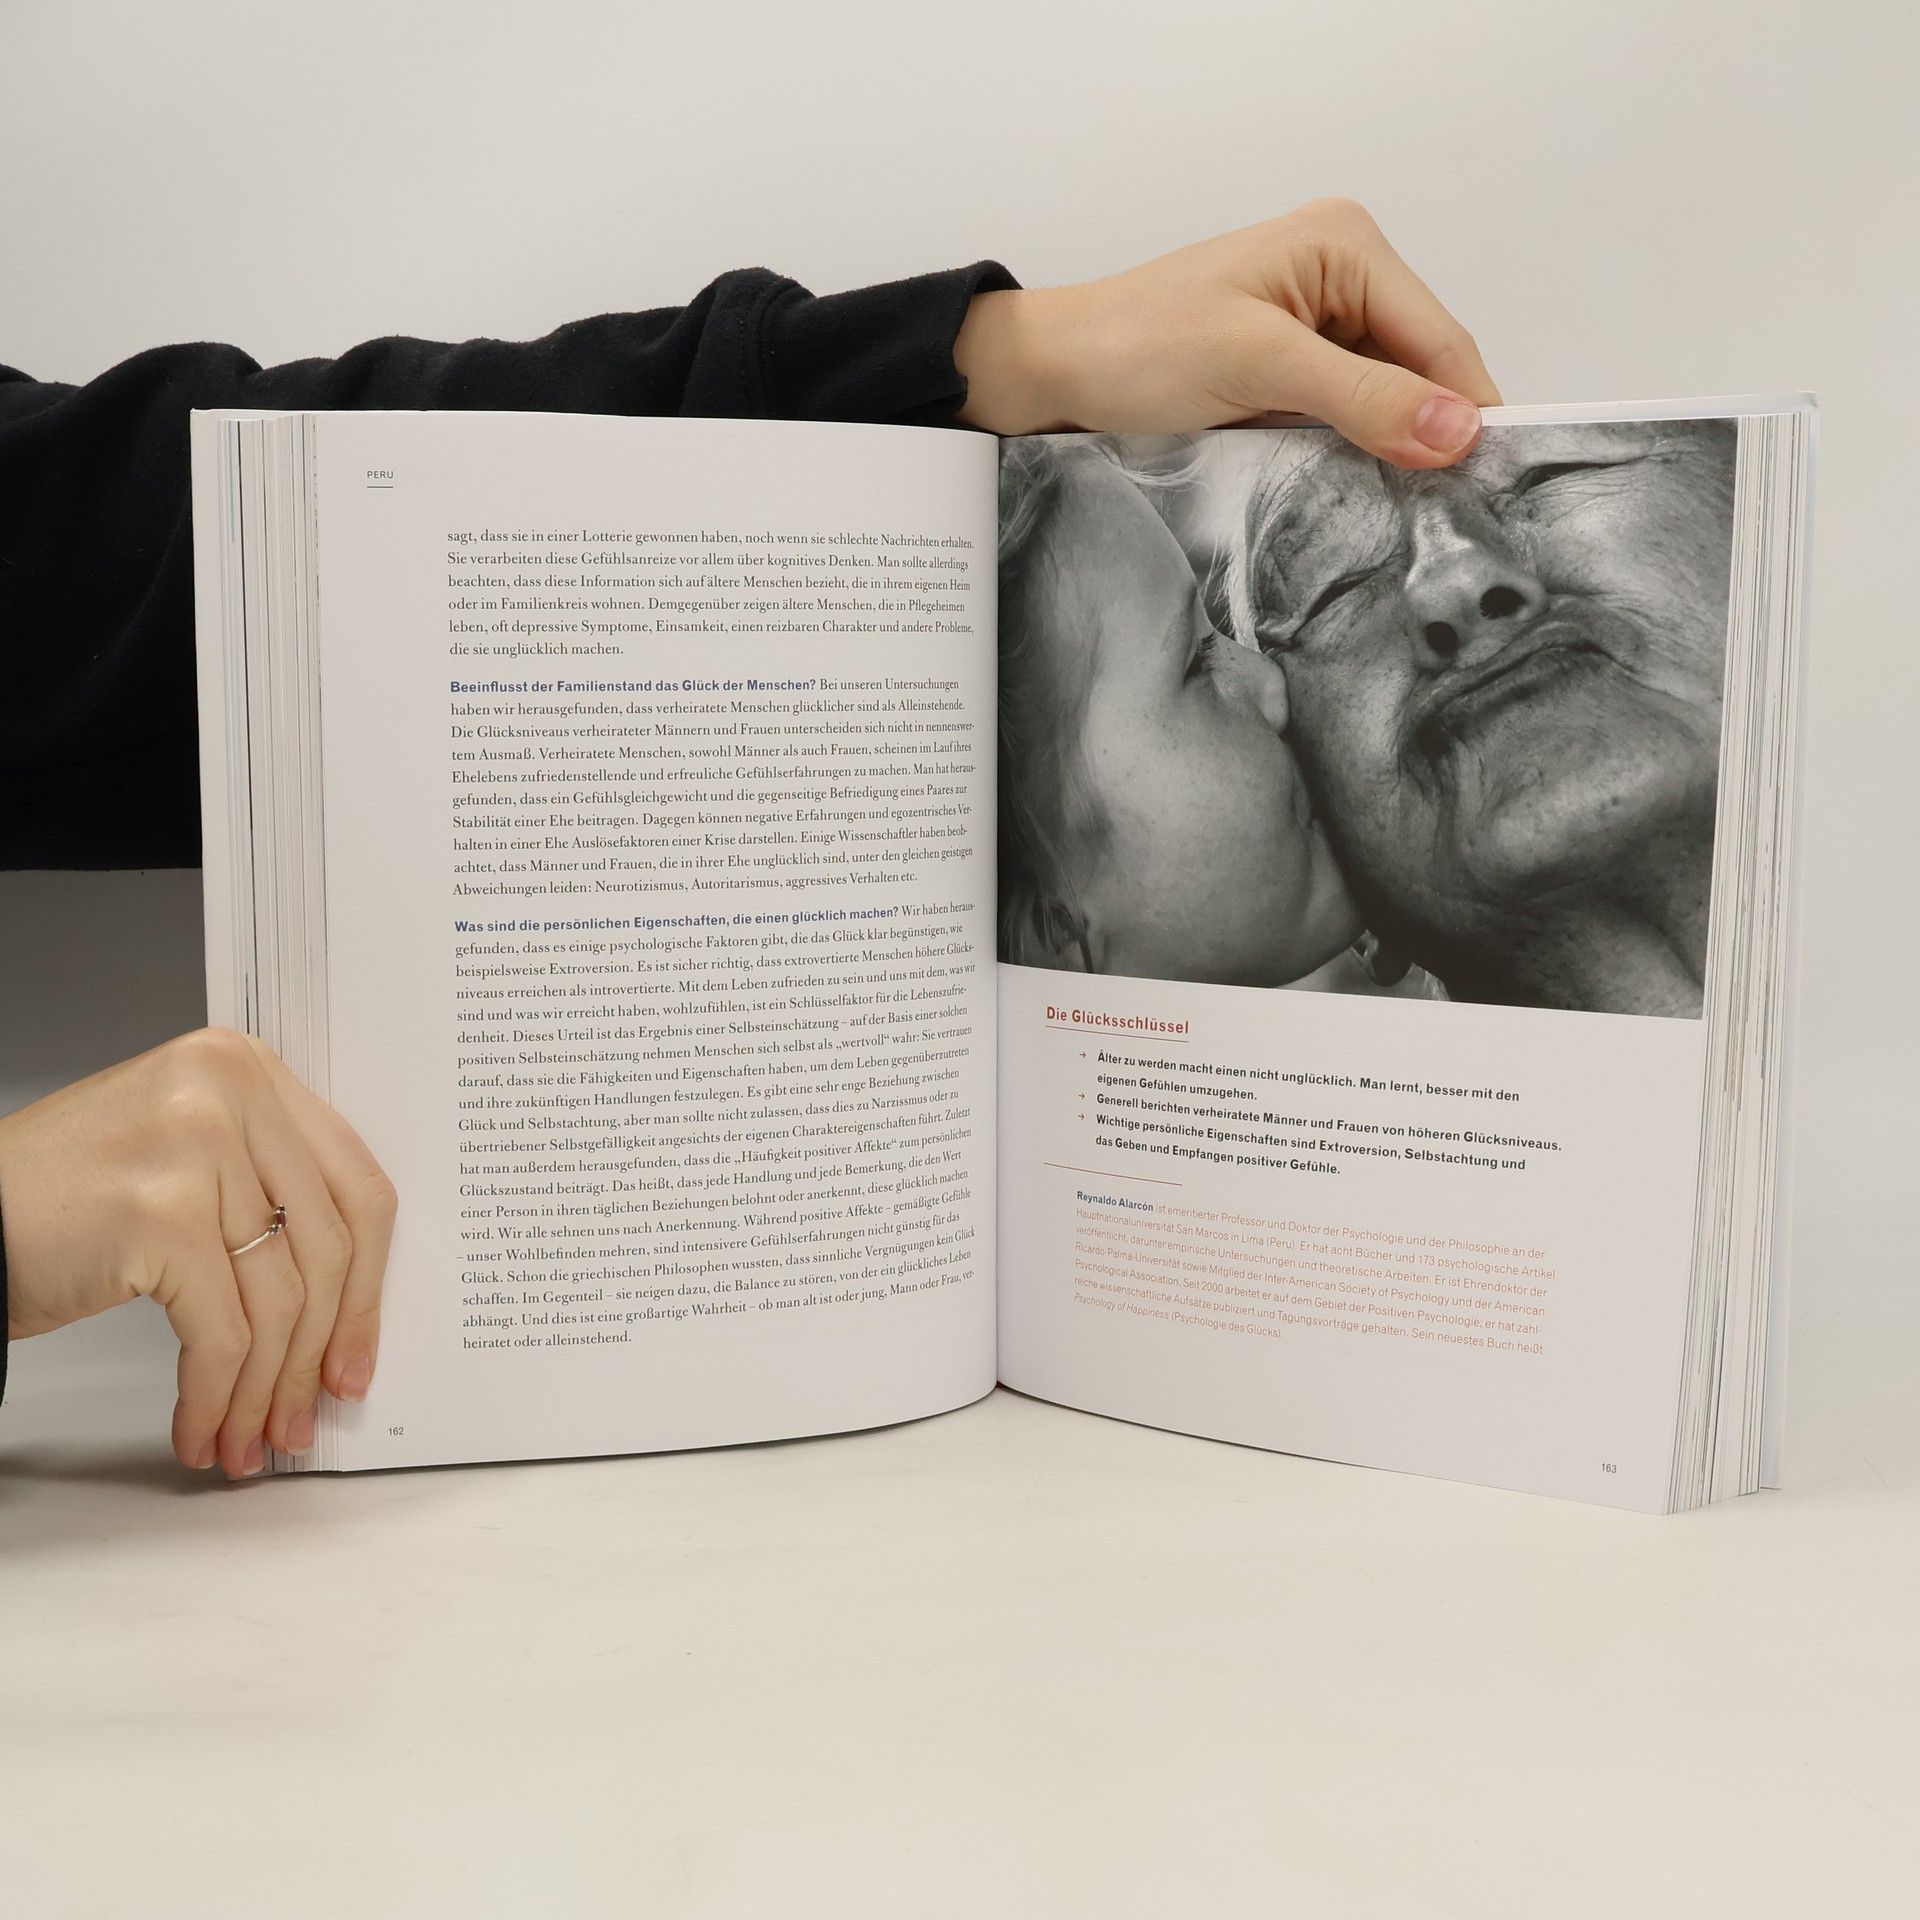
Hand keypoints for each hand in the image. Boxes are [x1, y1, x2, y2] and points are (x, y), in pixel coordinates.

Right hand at [0, 1028, 394, 1476]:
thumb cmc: (60, 1198)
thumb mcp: (186, 1160)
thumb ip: (267, 1196)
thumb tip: (345, 1307)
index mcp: (249, 1069)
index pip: (356, 1187)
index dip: (368, 1285)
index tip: (356, 1354)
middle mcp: (231, 1091)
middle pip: (327, 1248)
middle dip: (319, 1351)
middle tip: (310, 1414)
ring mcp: (197, 1148)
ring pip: (278, 1300)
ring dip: (266, 1389)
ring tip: (250, 1438)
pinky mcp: (161, 1214)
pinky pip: (221, 1333)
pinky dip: (217, 1395)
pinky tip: (203, 1429)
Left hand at [955, 198, 1501, 464]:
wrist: (1054, 373)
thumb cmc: (1138, 347)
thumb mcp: (1259, 366)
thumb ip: (1363, 398)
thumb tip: (1460, 431)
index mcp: (1347, 244)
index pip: (1442, 339)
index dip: (1470, 414)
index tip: (1493, 489)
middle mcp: (1343, 276)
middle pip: (1422, 372)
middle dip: (1431, 436)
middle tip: (1449, 520)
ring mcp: (1317, 326)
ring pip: (1388, 403)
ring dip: (1391, 453)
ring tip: (1403, 515)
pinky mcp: (1289, 372)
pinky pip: (1347, 419)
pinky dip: (1353, 456)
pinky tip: (1353, 495)